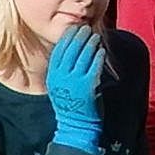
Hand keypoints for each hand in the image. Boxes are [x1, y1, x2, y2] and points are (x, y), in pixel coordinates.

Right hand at [42, 25, 108, 150]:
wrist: (77, 126)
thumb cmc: (71, 104)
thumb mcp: (60, 86)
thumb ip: (63, 70)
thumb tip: (73, 50)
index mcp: (53, 76)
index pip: (59, 51)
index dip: (67, 38)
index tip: (73, 28)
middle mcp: (61, 77)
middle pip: (71, 50)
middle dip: (79, 36)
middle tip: (86, 28)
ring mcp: (74, 81)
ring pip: (83, 56)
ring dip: (90, 44)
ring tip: (95, 36)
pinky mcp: (88, 86)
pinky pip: (94, 66)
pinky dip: (98, 56)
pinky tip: (102, 51)